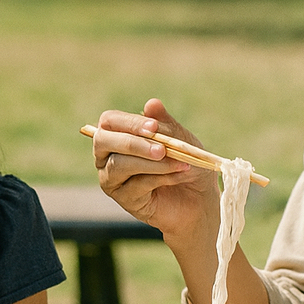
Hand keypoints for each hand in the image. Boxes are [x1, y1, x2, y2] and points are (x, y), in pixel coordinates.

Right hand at [92, 99, 217, 240]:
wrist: (199, 197)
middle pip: (103, 141)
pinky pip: (136, 184)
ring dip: (151, 163)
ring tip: (179, 163)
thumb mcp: (179, 138)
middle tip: (161, 149)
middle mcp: (107, 155)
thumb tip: (151, 104)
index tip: (154, 127)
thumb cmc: (186, 162)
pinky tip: (179, 175)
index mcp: (117, 134)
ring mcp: (112, 179)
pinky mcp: (124, 199)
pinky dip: (161, 177)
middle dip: (133, 143)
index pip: (109, 121)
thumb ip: (164, 123)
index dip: (129, 122)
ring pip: (120, 165)